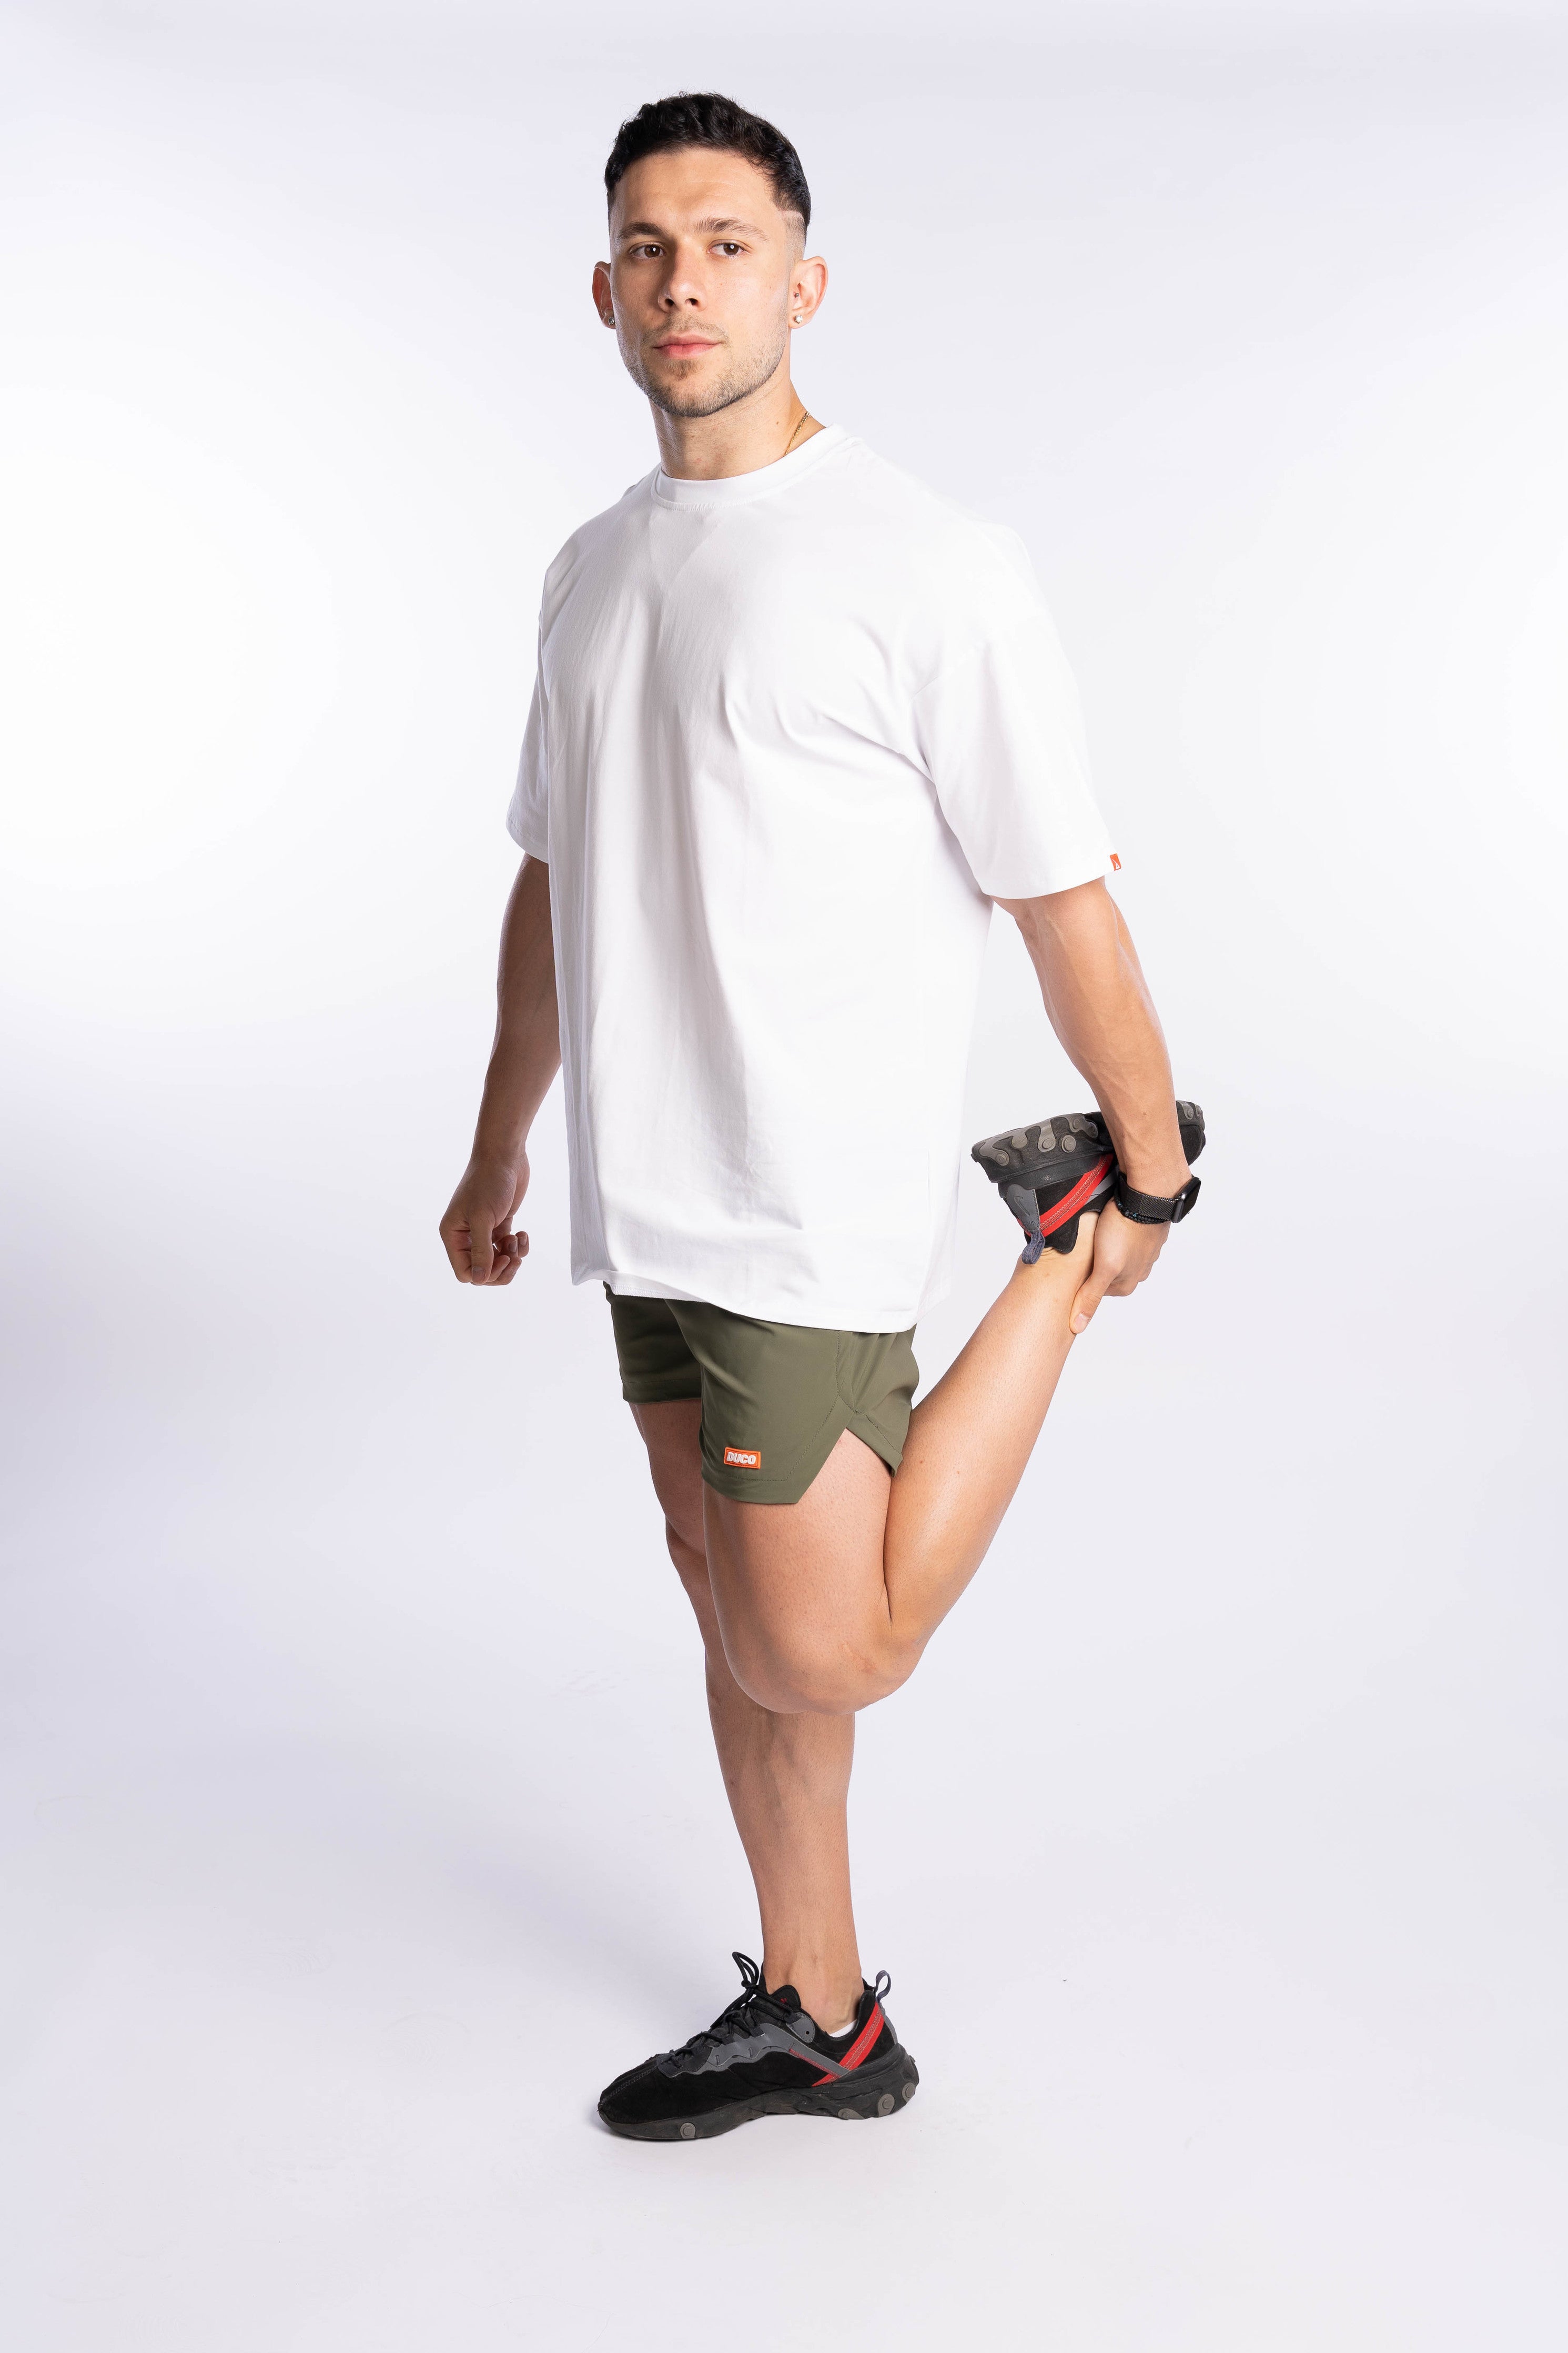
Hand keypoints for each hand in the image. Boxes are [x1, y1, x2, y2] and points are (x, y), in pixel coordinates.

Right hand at [439, 1154, 529, 1285]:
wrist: (504, 1155)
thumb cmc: (488, 1183)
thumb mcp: (482, 1219)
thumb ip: (481, 1251)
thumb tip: (479, 1280)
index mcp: (453, 1235)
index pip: (465, 1272)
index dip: (485, 1274)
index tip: (503, 1259)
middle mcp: (465, 1235)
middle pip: (482, 1271)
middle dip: (501, 1268)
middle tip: (515, 1257)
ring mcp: (483, 1230)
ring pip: (497, 1261)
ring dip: (512, 1256)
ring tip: (517, 1239)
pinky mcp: (499, 1224)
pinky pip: (507, 1247)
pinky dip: (518, 1245)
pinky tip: (523, 1233)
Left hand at [1069, 1200, 1169, 1333]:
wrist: (1147, 1196)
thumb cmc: (1123, 1231)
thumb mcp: (1103, 1268)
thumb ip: (1090, 1296)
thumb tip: (1078, 1327)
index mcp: (1127, 1284)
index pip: (1095, 1290)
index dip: (1082, 1277)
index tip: (1074, 1264)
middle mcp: (1139, 1270)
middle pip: (1106, 1272)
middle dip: (1094, 1261)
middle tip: (1084, 1245)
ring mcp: (1145, 1251)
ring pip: (1117, 1253)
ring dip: (1107, 1244)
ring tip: (1098, 1231)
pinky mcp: (1146, 1231)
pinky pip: (1126, 1235)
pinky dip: (1117, 1230)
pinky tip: (1111, 1221)